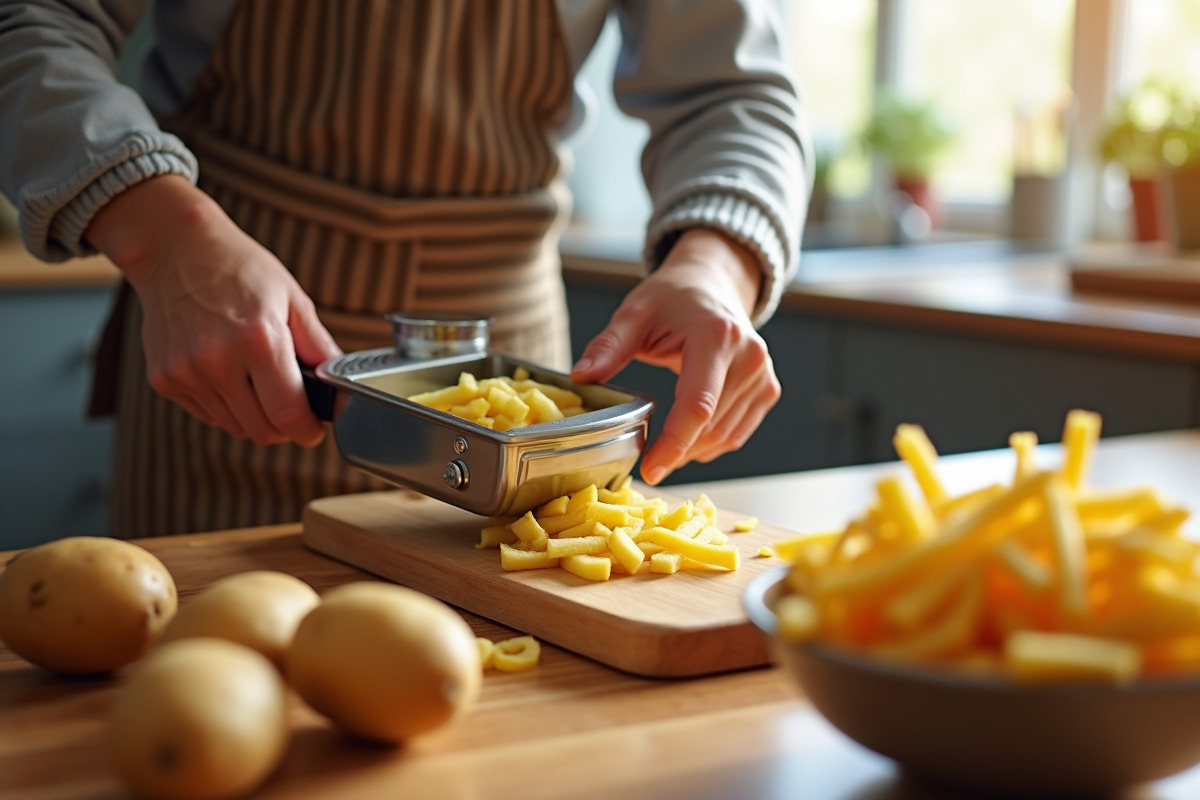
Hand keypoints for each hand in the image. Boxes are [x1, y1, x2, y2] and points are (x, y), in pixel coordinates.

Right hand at [86, 175, 341, 445]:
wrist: (174, 248)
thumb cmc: (238, 269)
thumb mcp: (292, 299)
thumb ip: (320, 348)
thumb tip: (341, 389)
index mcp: (258, 339)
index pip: (288, 415)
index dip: (308, 430)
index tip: (314, 428)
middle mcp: (217, 360)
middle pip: (262, 431)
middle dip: (285, 426)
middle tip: (292, 404)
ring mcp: (186, 373)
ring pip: (235, 427)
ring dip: (255, 416)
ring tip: (257, 379)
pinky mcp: (164, 379)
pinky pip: (208, 415)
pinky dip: (226, 405)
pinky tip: (228, 372)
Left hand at [570, 228, 780, 483]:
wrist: (713, 285)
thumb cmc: (673, 298)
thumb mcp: (635, 313)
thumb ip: (609, 346)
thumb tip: (581, 376)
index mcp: (716, 336)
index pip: (698, 404)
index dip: (674, 444)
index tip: (651, 470)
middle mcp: (749, 357)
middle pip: (711, 427)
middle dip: (676, 452)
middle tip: (644, 461)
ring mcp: (762, 376)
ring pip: (724, 437)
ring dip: (691, 451)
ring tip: (663, 446)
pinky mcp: (767, 390)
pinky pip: (736, 434)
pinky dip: (709, 444)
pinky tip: (687, 436)